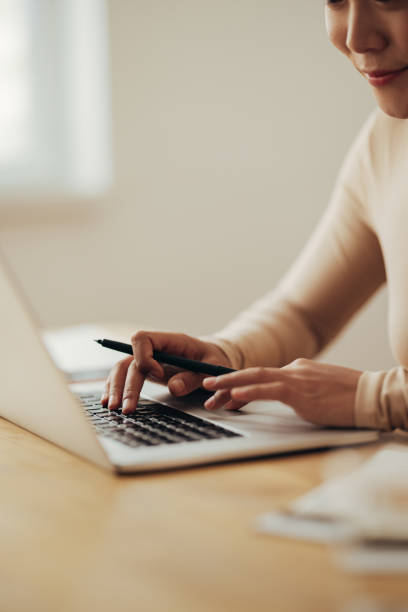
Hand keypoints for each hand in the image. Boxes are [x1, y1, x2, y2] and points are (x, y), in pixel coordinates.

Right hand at [101, 331, 231, 413]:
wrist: (212, 358)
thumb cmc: (213, 359)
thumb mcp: (211, 367)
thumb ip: (194, 377)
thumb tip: (174, 388)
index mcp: (170, 340)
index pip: (143, 339)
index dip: (145, 356)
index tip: (157, 374)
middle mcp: (155, 349)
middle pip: (130, 360)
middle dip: (125, 383)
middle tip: (126, 407)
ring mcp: (148, 360)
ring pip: (122, 368)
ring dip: (115, 387)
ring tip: (113, 408)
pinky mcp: (145, 372)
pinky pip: (124, 377)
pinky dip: (115, 388)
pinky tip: (108, 402)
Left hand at [202, 358, 362, 427]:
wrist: (371, 395)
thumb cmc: (350, 397)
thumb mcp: (320, 390)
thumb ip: (301, 390)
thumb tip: (286, 396)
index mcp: (297, 369)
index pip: (261, 375)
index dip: (239, 383)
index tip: (223, 390)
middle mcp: (293, 370)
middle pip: (252, 374)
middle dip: (226, 380)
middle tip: (206, 385)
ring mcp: (296, 379)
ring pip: (255, 379)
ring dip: (229, 385)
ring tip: (211, 391)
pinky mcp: (301, 392)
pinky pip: (269, 390)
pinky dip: (249, 392)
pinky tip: (235, 396)